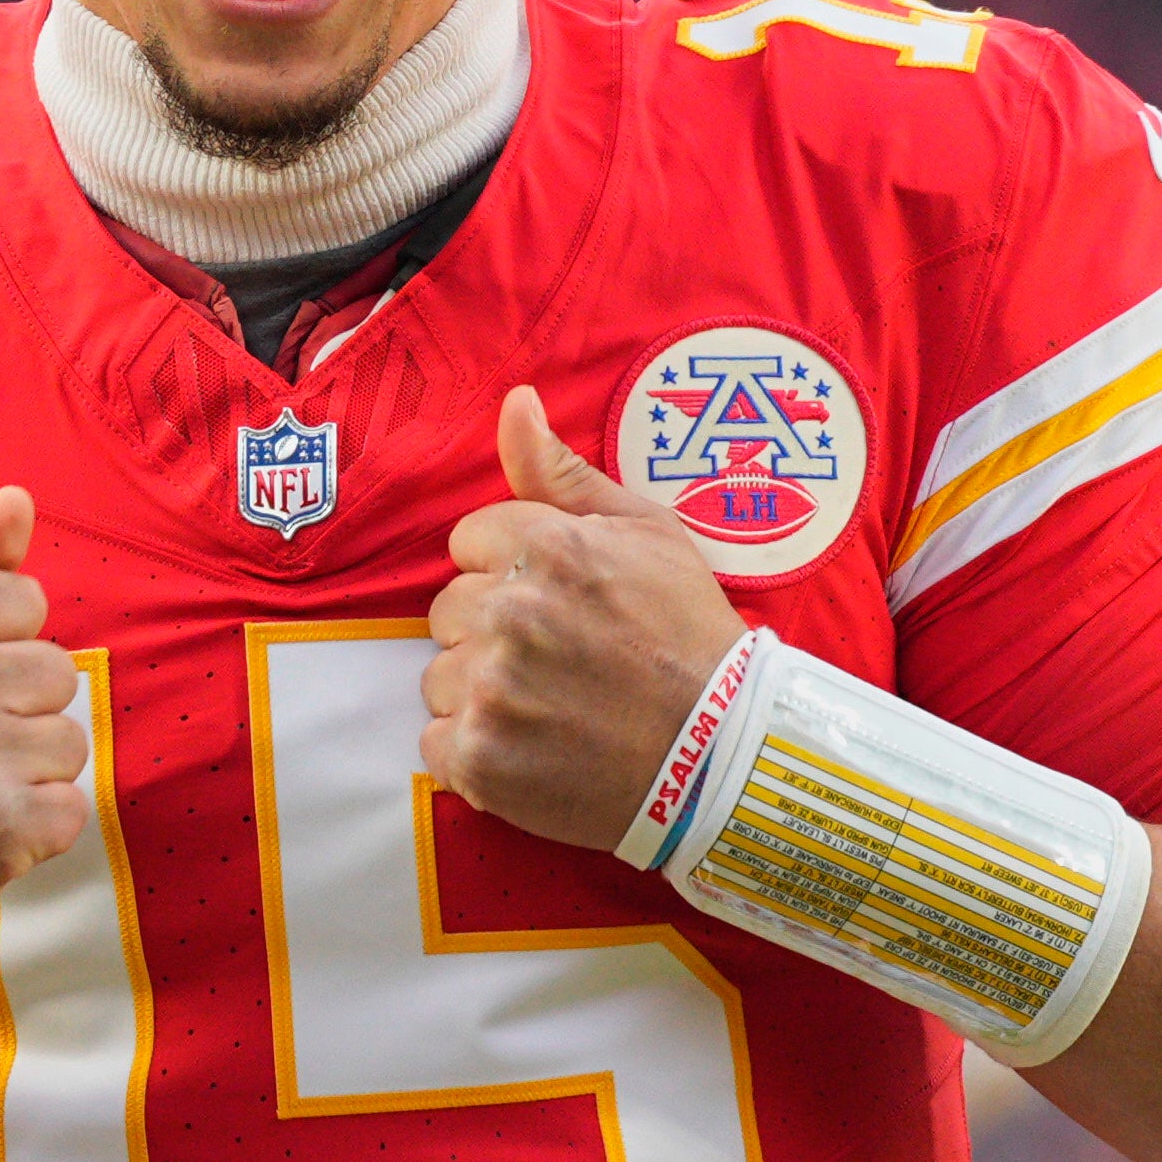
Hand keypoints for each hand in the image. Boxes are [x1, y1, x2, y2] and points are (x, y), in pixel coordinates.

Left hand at [421, 389, 745, 852]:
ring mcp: (490, 688)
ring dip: (483, 693)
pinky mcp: (480, 759)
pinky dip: (475, 753)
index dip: (512, 572)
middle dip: (492, 630)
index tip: (560, 604)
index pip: (470, 543)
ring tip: (551, 708)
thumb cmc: (690, 637)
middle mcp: (509, 611)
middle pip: (450, 610)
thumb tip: (514, 402)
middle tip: (561, 660)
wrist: (723, 756)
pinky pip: (437, 745)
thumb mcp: (646, 532)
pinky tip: (532, 750)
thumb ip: (563, 472)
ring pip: (441, 678)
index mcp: (544, 545)